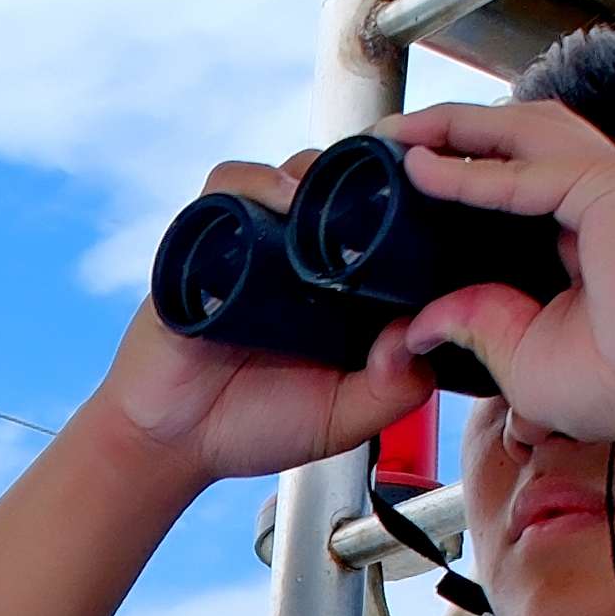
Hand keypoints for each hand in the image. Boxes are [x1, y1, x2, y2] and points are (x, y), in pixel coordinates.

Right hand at [75, 163, 428, 483]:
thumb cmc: (254, 426)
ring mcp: (253, 242)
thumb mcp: (344, 419)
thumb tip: (414, 334)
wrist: (172, 441)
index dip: (414, 208)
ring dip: (321, 175)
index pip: (388, 227)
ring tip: (338, 197)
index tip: (442, 207)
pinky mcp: (202, 239)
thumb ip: (392, 390)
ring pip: (295, 174)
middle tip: (399, 186)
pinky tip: (282, 200)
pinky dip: (257, 181)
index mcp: (344, 290)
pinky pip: (229, 186)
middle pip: (346, 187)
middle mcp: (302, 258)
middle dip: (372, 177)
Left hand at [345, 99, 614, 438]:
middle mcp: (614, 194)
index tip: (412, 181)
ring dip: (460, 128)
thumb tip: (418, 328)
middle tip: (395, 136)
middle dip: (459, 130)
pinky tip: (422, 170)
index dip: (471, 174)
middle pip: (525, 139)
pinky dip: (471, 171)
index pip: (528, 181)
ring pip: (526, 133)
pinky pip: (526, 174)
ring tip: (401, 133)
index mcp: (600, 231)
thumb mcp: (530, 357)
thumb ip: (478, 326)